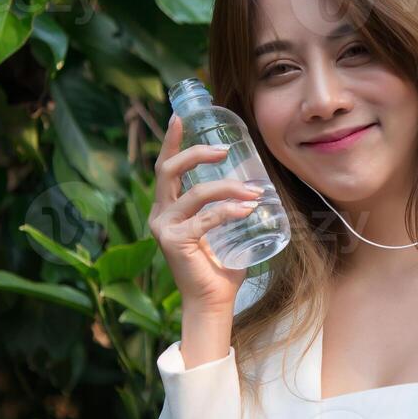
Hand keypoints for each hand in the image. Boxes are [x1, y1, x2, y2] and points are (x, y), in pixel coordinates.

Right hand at [147, 114, 260, 314]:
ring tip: (254, 192)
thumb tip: (258, 185)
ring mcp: (164, 227)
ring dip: (228, 188)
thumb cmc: (221, 266)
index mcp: (168, 208)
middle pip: (169, 170)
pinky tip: (247, 210)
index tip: (180, 117)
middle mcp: (160, 214)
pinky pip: (205, 217)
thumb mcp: (223, 229)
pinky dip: (228, 210)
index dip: (171, 141)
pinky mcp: (174, 241)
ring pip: (195, 192)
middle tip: (224, 150)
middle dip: (196, 153)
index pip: (165, 168)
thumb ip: (229, 207)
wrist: (213, 301)